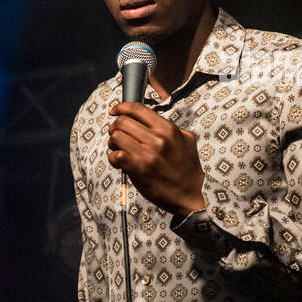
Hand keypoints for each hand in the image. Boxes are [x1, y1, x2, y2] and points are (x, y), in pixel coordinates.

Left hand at [107, 102, 205, 217]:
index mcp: (168, 129)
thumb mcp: (188, 141)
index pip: (138, 109)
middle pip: (123, 122)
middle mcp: (158, 139)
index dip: (121, 107)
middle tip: (116, 134)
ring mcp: (147, 154)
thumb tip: (156, 120)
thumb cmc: (187, 170)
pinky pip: (116, 155)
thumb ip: (174, 128)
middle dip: (115, 127)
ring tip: (117, 148)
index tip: (115, 111)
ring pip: (116, 137)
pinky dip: (113, 157)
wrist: (188, 195)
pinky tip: (119, 161)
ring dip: (113, 142)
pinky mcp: (138, 169)